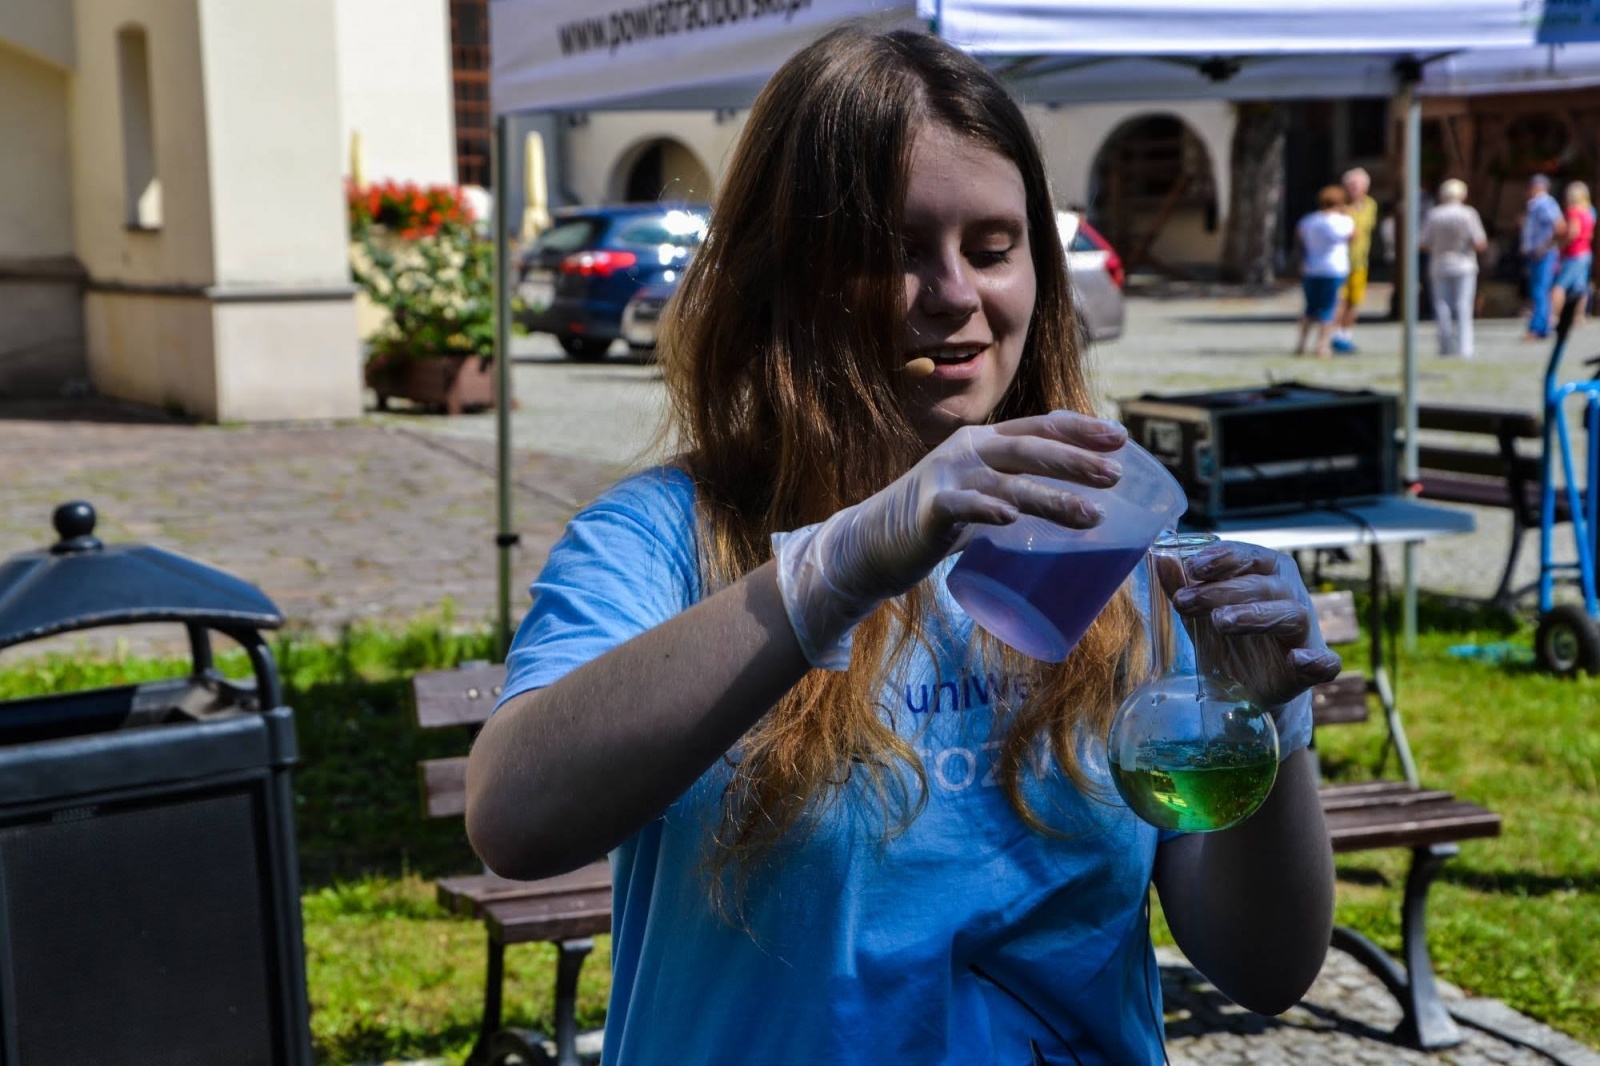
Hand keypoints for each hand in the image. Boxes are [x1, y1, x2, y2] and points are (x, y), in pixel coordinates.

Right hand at [773, 412, 1126, 667]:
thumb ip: (1015, 492)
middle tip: (1115, 476)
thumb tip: (1079, 507)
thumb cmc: (935, 522)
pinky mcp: (929, 511)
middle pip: (1029, 448)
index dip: (1080, 428)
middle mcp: (967, 451)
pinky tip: (1011, 520)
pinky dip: (987, 511)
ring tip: (1090, 515)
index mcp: (982, 442)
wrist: (871, 541)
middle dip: (1076, 460)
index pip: (1038, 425)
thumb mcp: (980, 495)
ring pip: (1007, 483)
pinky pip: (962, 507)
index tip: (1121, 437)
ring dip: (1051, 498)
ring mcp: (946, 477)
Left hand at [1164, 541, 1341, 708]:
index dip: (1223, 557)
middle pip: (1264, 584)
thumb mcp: (1200, 612)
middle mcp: (1289, 595)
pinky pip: (1326, 662)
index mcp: (1265, 573)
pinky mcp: (1311, 667)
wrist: (1245, 688)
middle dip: (1224, 590)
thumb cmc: (1227, 637)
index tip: (1192, 566)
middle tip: (1188, 601)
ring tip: (1221, 622)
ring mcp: (1304, 631)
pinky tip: (1298, 660)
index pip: (1249, 555)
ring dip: (1256, 615)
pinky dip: (1316, 661)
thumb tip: (1158, 556)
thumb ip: (1181, 586)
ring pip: (1291, 614)